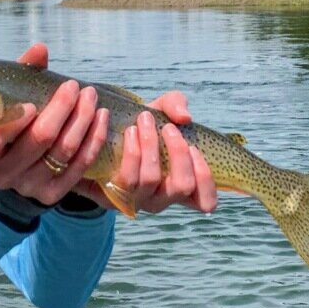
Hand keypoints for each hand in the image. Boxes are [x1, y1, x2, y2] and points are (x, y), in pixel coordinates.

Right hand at [0, 44, 109, 205]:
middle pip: (39, 140)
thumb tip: (40, 50)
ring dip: (83, 120)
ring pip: (64, 151)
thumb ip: (21, 75)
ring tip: (91, 97)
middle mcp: (3, 175)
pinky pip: (80, 166)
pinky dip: (94, 139)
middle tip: (75, 87)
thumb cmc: (9, 123)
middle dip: (62, 109)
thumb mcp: (6, 101)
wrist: (13, 165)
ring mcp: (29, 187)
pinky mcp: (53, 195)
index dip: (14, 124)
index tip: (32, 103)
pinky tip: (101, 118)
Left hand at [75, 91, 216, 214]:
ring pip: (151, 179)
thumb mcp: (161, 110)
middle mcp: (162, 198)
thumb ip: (176, 105)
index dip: (206, 180)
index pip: (206, 202)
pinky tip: (130, 131)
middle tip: (168, 128)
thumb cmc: (142, 125)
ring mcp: (138, 200)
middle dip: (178, 152)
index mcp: (180, 184)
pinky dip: (131, 151)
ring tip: (143, 121)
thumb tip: (184, 117)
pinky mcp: (114, 196)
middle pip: (182, 187)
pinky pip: (126, 178)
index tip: (194, 148)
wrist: (102, 134)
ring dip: (150, 146)